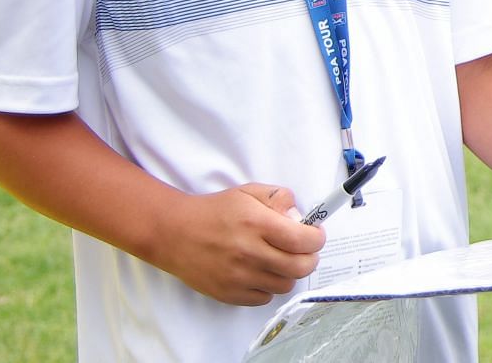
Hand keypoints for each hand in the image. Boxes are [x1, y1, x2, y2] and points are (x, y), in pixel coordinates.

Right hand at [152, 183, 325, 306]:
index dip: (317, 238)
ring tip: (280, 260)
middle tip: (305, 250)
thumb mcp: (248, 192)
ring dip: (289, 273)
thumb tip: (301, 217)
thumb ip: (279, 199)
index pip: (303, 240)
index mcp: (257, 224)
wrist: (174, 233)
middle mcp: (249, 252)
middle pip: (300, 267)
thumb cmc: (213, 211)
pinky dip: (268, 287)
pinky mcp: (229, 294)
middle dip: (310, 258)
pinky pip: (264, 298)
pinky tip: (261, 272)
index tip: (315, 235)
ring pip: (285, 285)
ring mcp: (238, 277)